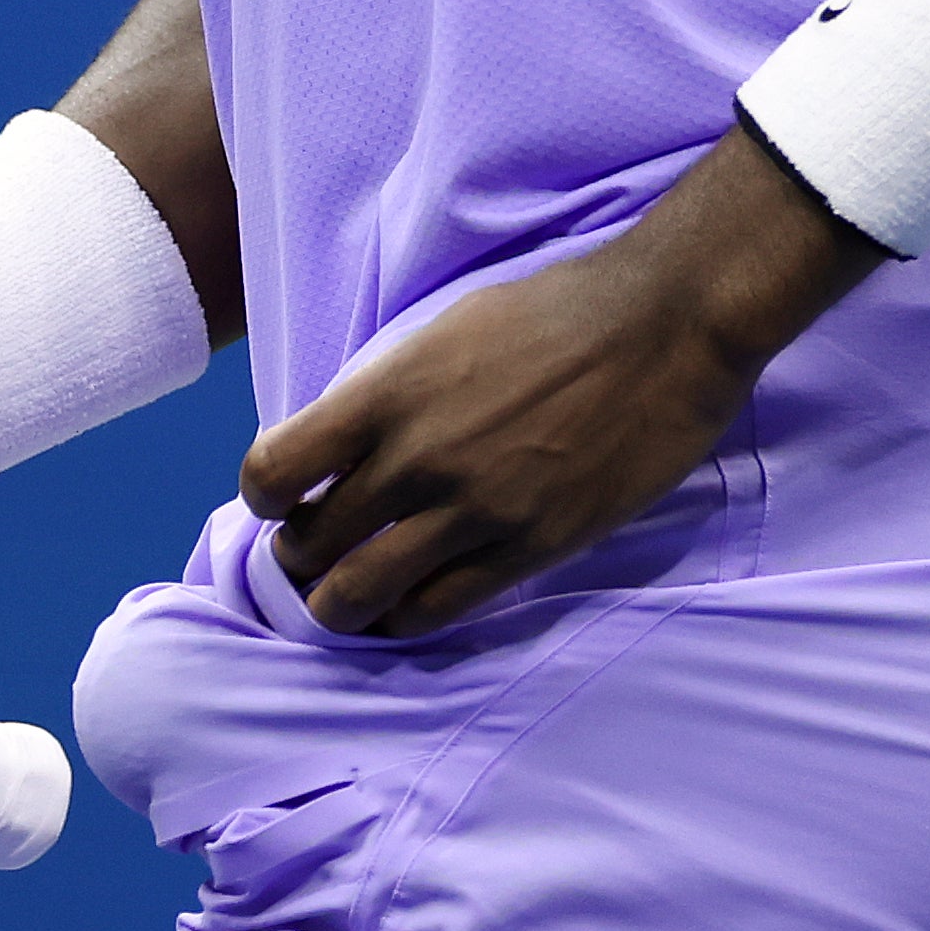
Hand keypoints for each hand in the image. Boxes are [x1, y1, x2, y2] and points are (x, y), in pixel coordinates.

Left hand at [240, 128, 883, 636]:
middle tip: (318, 552)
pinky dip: (404, 620)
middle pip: (308, 546)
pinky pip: (436, 612)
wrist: (664, 326)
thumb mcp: (447, 328)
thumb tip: (349, 440)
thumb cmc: (558, 310)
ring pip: (358, 598)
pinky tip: (407, 607)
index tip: (284, 498)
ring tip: (352, 593)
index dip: (266, 496)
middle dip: (300, 558)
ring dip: (340, 604)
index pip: (274, 471)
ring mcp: (472, 510)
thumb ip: (391, 391)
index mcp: (388, 392)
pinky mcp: (527, 547)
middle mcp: (416, 458)